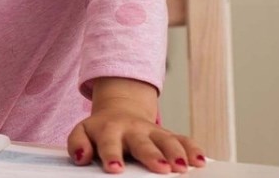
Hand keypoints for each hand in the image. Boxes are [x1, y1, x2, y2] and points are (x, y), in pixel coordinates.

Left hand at [68, 77, 206, 173]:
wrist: (118, 111)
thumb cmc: (100, 130)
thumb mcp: (82, 132)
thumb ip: (77, 144)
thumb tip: (81, 158)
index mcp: (109, 130)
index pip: (109, 143)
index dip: (112, 155)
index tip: (115, 168)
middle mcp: (133, 129)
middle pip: (143, 143)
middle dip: (152, 155)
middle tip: (161, 168)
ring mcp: (152, 131)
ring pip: (167, 140)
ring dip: (176, 153)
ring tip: (182, 167)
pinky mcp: (167, 134)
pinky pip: (183, 139)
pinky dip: (193, 149)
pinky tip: (200, 160)